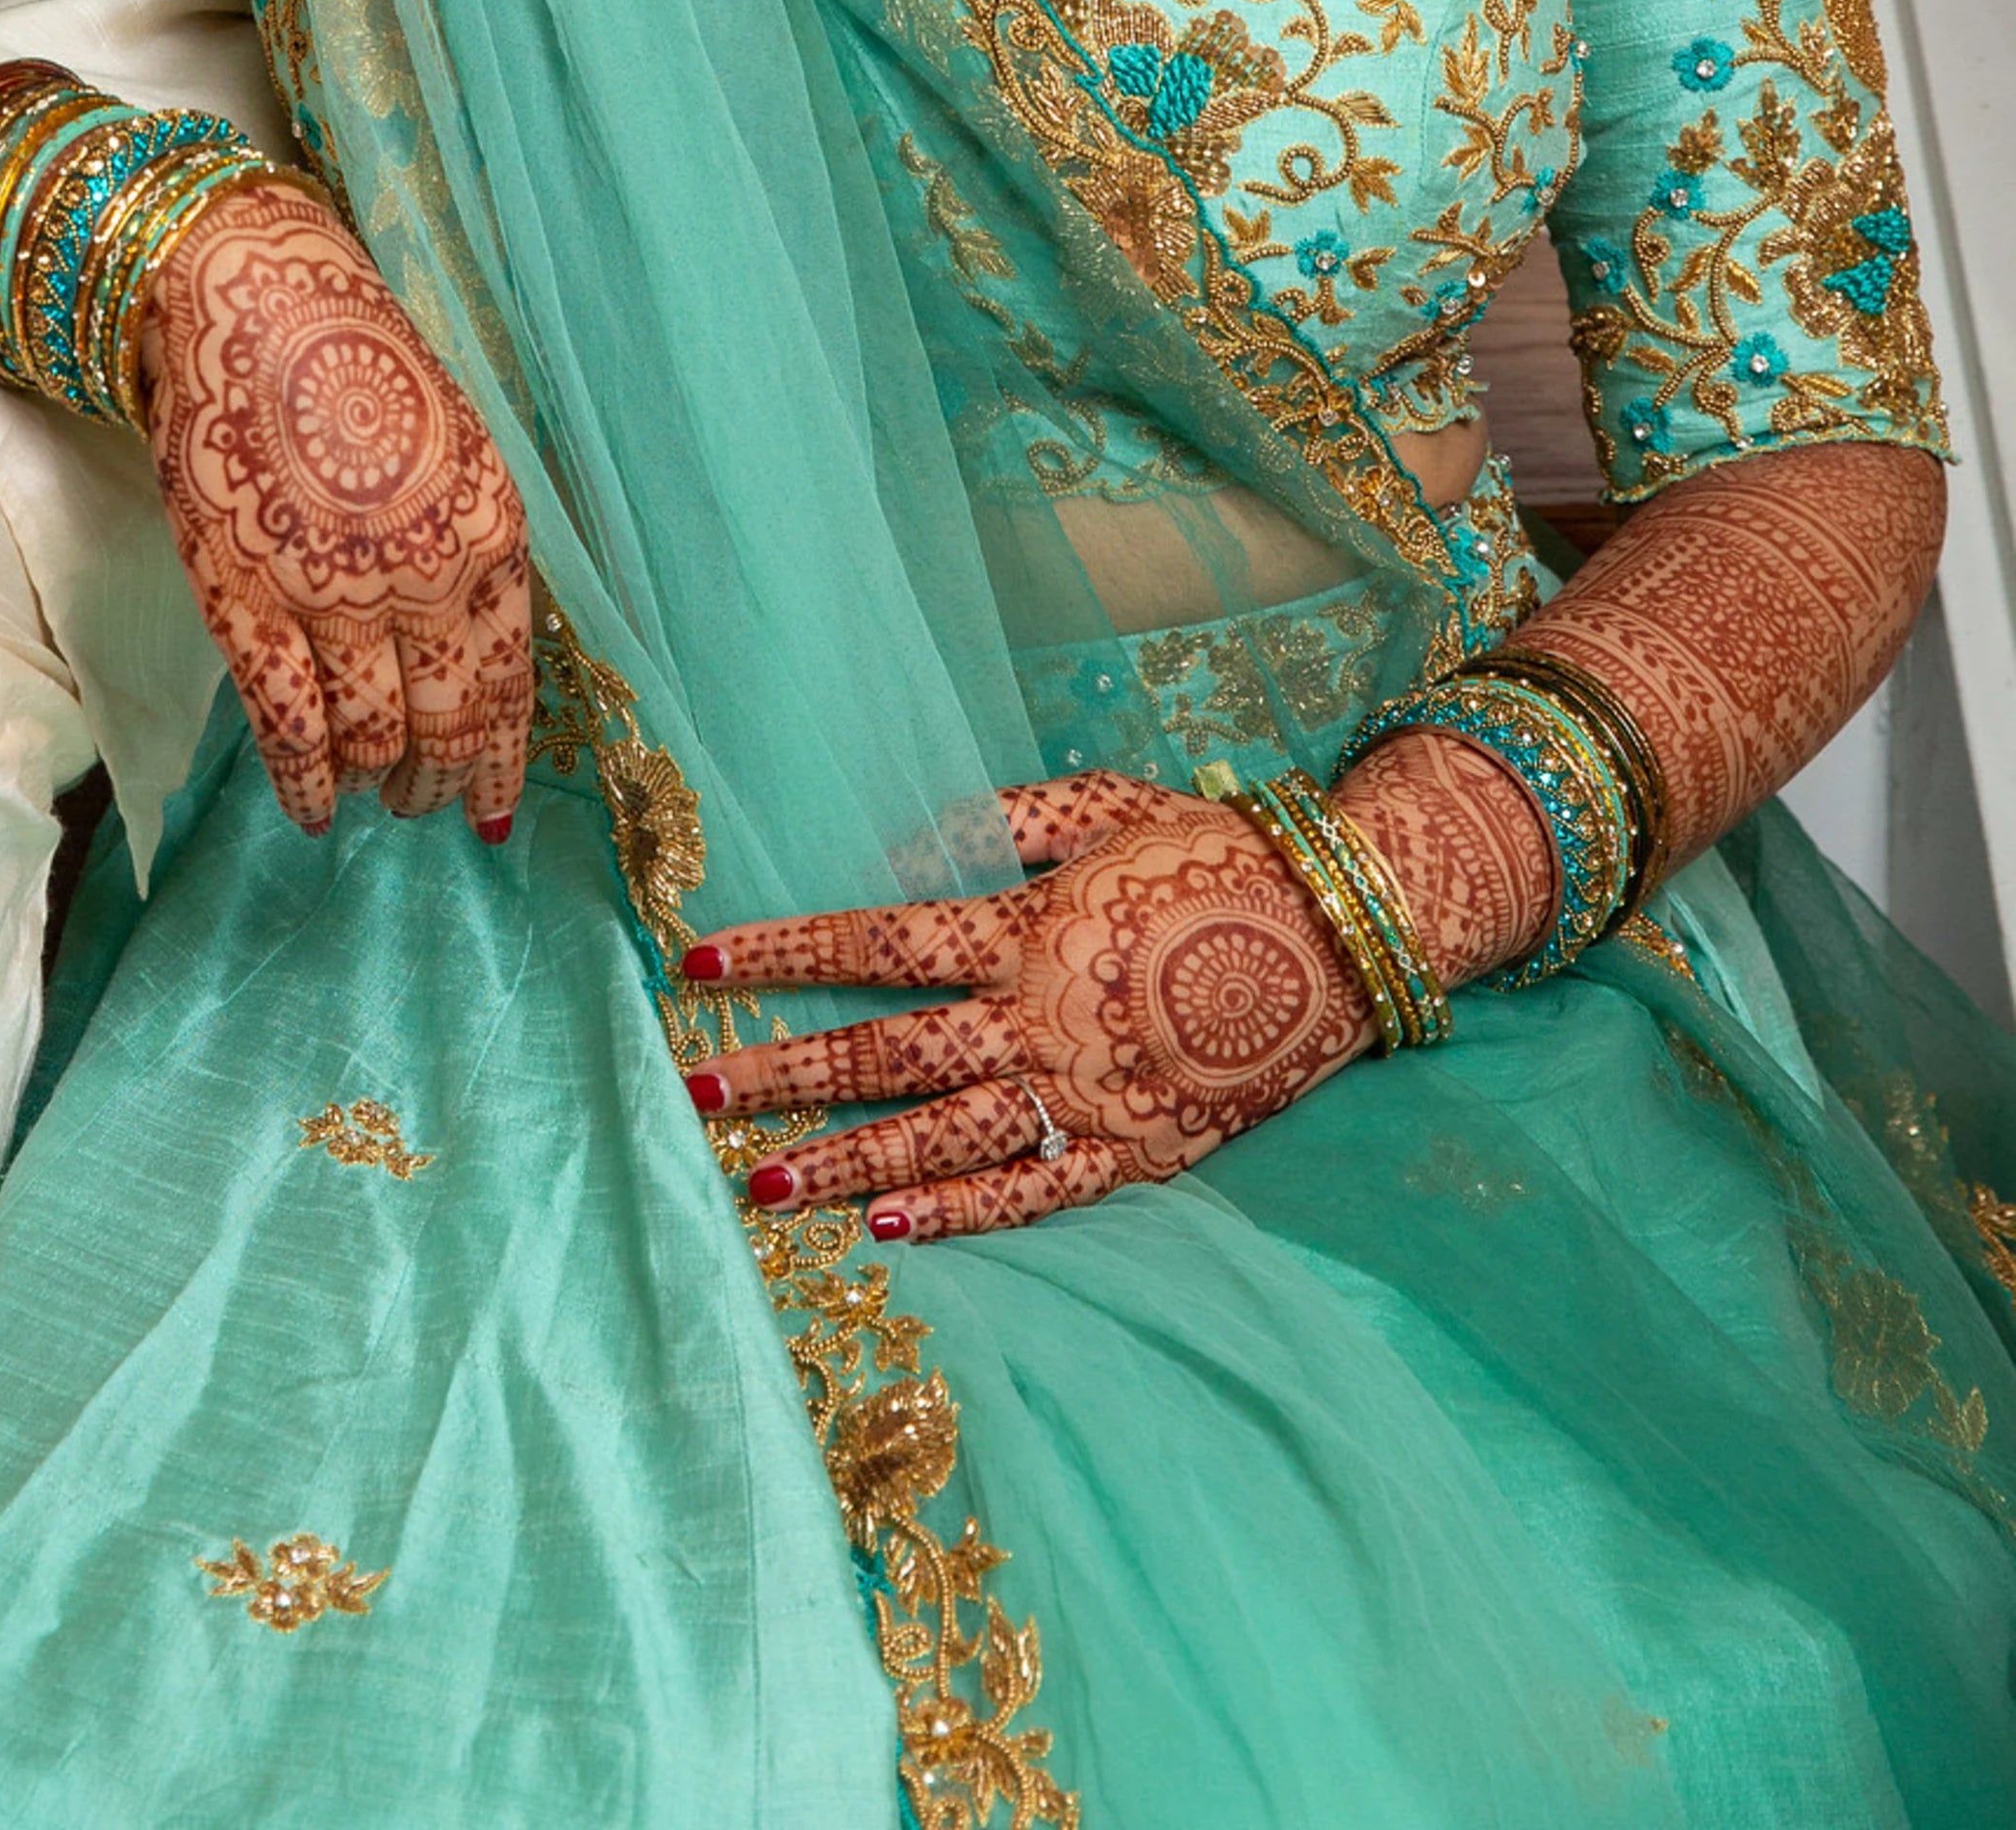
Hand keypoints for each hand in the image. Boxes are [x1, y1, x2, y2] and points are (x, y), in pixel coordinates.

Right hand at [136, 180, 528, 838]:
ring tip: (364, 796)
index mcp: (489, 538)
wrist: (259, 308)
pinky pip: (289, 728)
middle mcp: (424, 579)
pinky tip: (310, 809)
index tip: (490, 808)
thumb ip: (471, 558)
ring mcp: (334, 596)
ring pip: (368, 738)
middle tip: (421, 802)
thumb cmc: (361, 372)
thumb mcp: (459, 457)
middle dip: (436, 782)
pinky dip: (304, 784)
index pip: (507, 686)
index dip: (499, 761)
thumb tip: (477, 663)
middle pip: (444, 725)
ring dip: (371, 782)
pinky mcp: (249, 604)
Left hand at [673, 769, 1371, 1236]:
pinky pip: (1036, 1191)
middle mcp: (1042, 1018)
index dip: (783, 953)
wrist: (1341, 932)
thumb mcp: (1102, 805)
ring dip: (847, 1162)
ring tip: (763, 1183)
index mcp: (1026, 925)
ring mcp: (1087, 1095)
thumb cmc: (1212, 851)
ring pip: (942, 1136)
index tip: (699, 966)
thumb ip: (998, 823)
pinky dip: (964, 1213)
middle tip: (694, 1092)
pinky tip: (893, 1229)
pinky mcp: (1135, 1152)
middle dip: (783, 1072)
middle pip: (887, 1052)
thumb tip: (899, 844)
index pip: (875, 941)